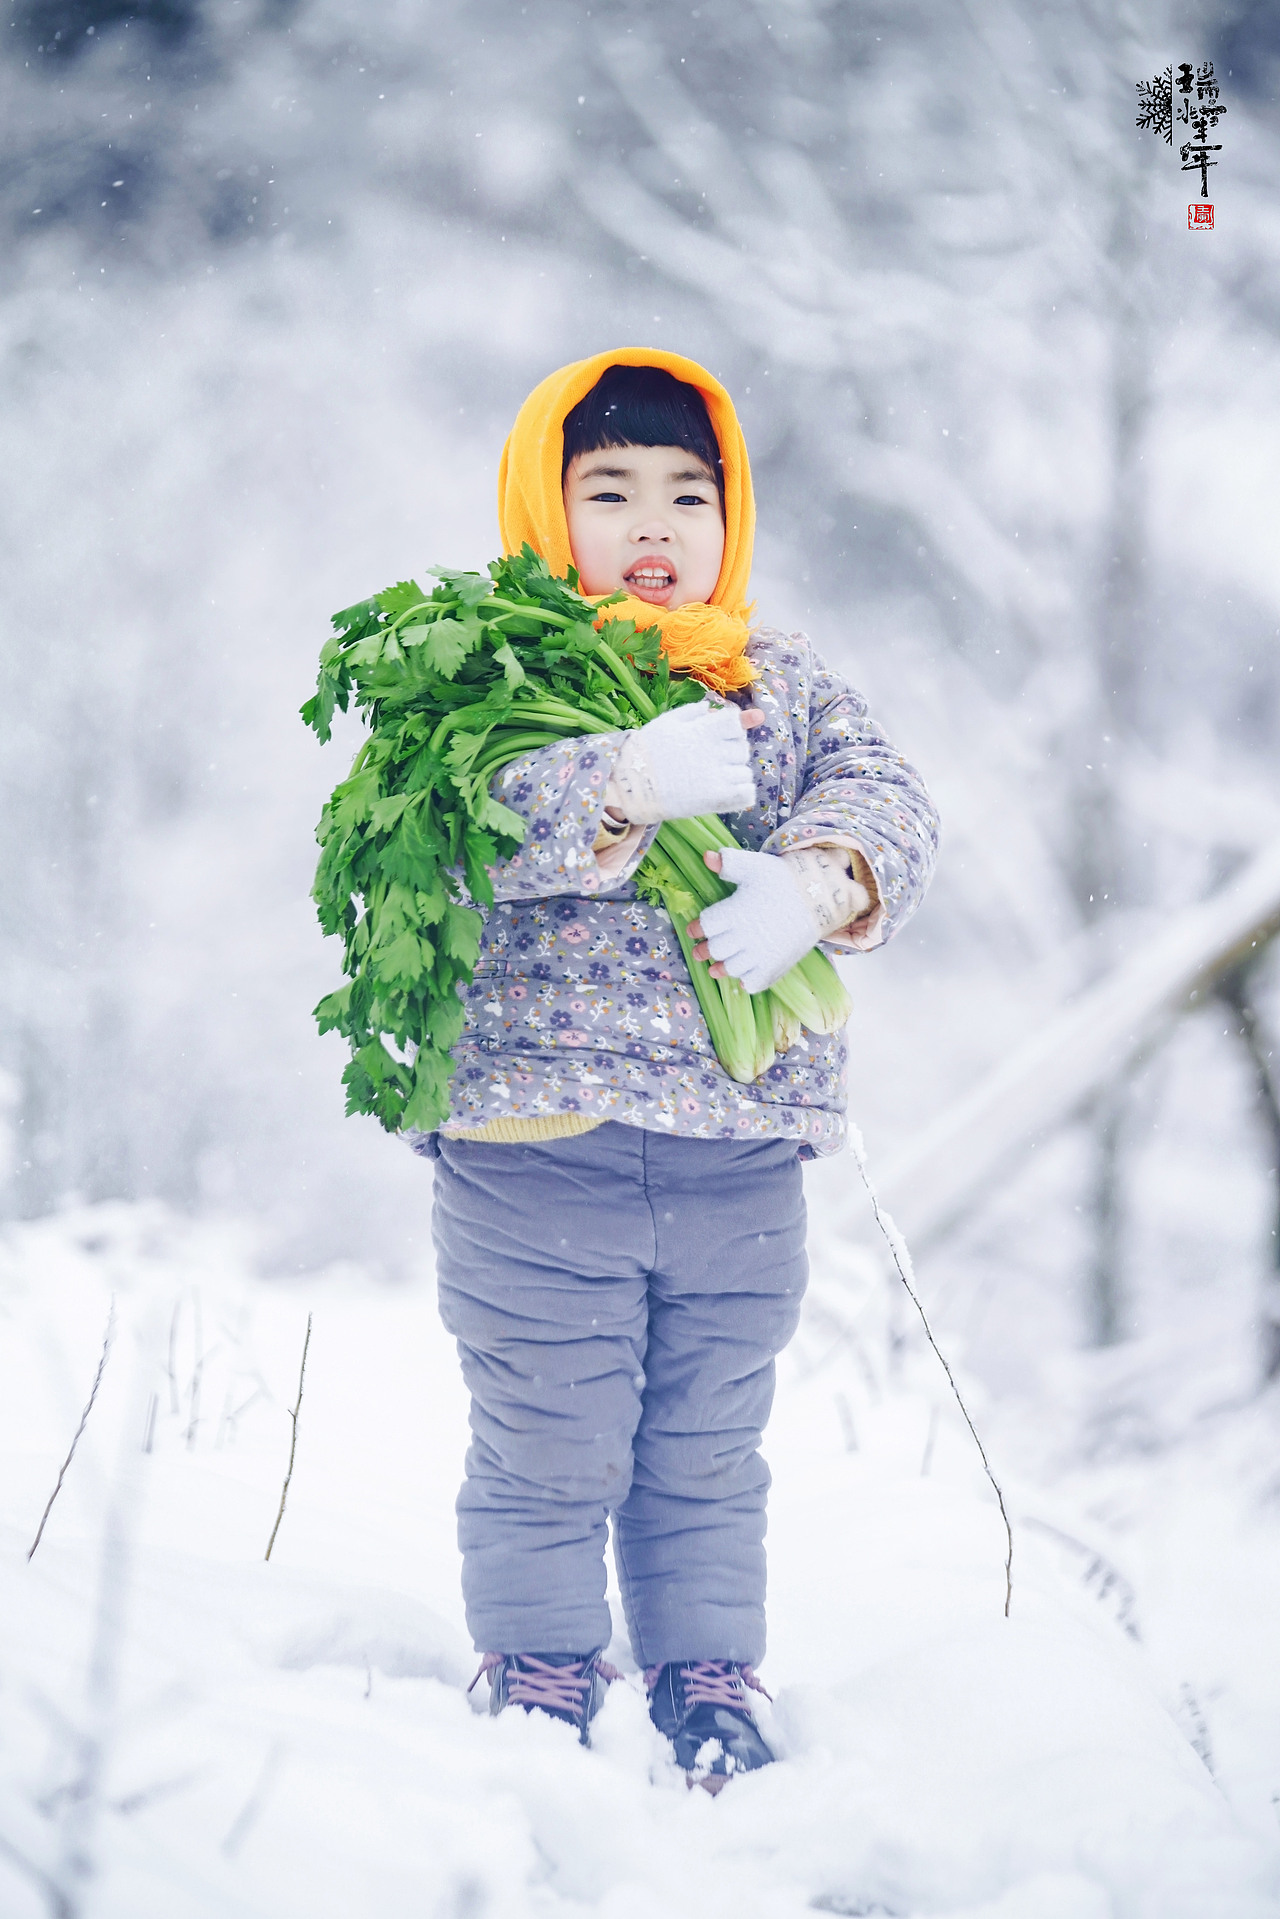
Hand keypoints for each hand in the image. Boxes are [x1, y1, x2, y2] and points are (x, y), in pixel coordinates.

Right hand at [610, 702, 762, 824]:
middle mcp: (715, 750)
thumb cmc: (647, 751)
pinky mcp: (716, 797)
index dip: (733, 728)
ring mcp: (717, 774)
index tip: (722, 735)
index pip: (736, 722)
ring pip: (745, 771)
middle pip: (742, 748)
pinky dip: (741, 792)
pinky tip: (727, 791)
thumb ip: (694, 712)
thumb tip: (711, 707)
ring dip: (736, 773)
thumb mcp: (668, 722)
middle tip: (714, 759)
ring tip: (718, 777)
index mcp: (704, 729)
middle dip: (732, 752)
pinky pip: (746, 792)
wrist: (632, 784)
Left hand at [689, 846, 822, 993]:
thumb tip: (707, 857)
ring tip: (716, 968)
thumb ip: (729, 863)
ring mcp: (761, 953)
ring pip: (732, 968)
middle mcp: (745, 935)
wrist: (818, 896)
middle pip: (716, 949)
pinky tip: (744, 977)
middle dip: (705, 951)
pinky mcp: (776, 965)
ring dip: (722, 968)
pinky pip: (755, 982)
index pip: (706, 925)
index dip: (697, 928)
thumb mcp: (755, 866)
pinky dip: (747, 982)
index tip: (694, 930)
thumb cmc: (783, 880)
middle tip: (699, 953)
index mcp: (735, 911)